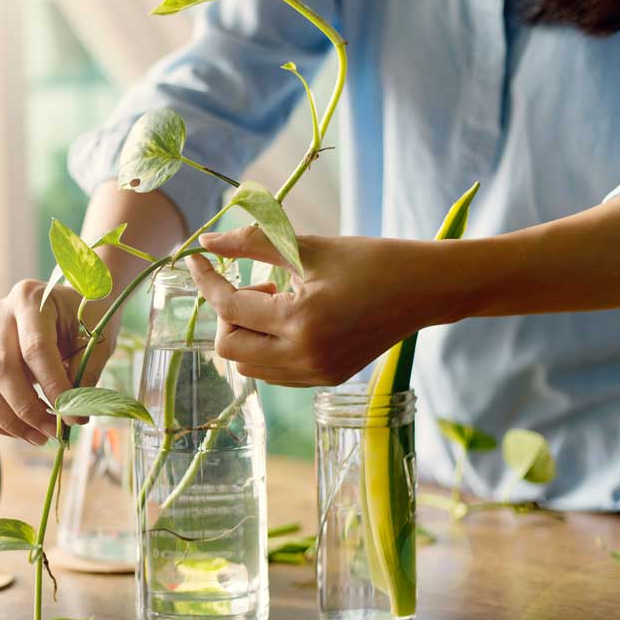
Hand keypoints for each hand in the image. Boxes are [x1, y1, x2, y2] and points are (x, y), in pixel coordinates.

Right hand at [0, 280, 113, 444]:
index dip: (52, 386)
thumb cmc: (89, 319)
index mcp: (31, 299)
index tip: (71, 416)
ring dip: (9, 419)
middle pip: (1, 368)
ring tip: (39, 437)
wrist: (74, 305)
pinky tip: (21, 430)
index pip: (35, 349)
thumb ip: (85, 374)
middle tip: (54, 431)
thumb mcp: (97, 340)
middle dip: (27, 408)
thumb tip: (72, 417)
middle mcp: (1, 314)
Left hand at [187, 227, 444, 385]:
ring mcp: (315, 374)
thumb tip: (206, 240)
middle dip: (227, 313)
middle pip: (229, 346)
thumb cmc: (371, 261)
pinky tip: (289, 319)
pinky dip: (265, 347)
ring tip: (277, 300)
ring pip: (248, 364)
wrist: (426, 290)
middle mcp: (304, 357)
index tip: (194, 258)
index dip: (206, 280)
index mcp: (300, 321)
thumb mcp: (308, 247)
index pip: (229, 307)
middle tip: (254, 285)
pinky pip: (273, 372)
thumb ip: (252, 243)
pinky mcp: (325, 380)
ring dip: (246, 331)